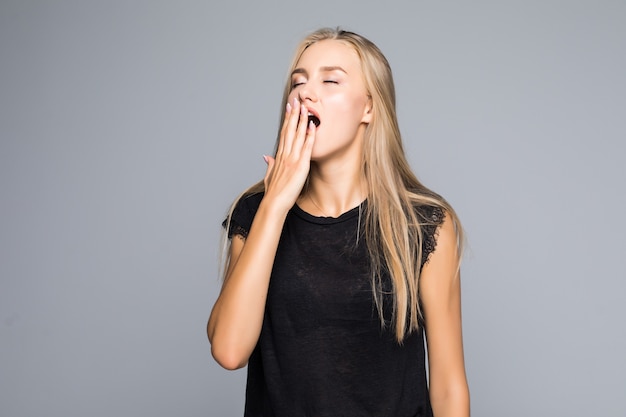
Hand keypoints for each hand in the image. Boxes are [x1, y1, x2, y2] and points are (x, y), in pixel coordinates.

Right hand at [262, 98, 315, 213]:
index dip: (287, 120)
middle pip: (289, 130)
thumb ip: (270, 165)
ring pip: (297, 135)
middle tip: (297, 101)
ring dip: (301, 120)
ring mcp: (292, 160)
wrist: (274, 203)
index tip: (289, 109)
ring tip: (305, 107)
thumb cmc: (273, 193)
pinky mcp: (300, 166)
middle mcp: (285, 155)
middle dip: (293, 115)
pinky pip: (306, 148)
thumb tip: (267, 157)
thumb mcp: (269, 176)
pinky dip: (309, 136)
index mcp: (279, 157)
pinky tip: (313, 126)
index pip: (283, 134)